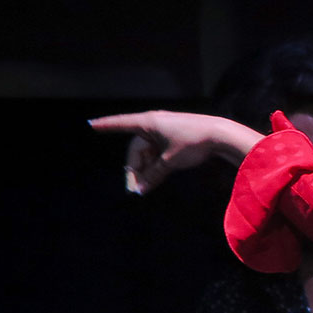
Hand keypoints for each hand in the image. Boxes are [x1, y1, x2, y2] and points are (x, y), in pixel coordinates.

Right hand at [89, 110, 262, 194]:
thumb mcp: (170, 161)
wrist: (222, 134)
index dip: (106, 126)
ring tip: (147, 186)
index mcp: (149, 122)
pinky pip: (158, 152)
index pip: (121, 124)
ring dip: (146, 169)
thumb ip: (153, 175)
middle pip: (137, 149)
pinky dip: (156, 164)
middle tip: (135, 190)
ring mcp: (165, 130)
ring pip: (148, 152)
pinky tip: (155, 178)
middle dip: (135, 169)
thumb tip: (139, 189)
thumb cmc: (193, 142)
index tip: (91, 124)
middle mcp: (154, 124)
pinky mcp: (176, 137)